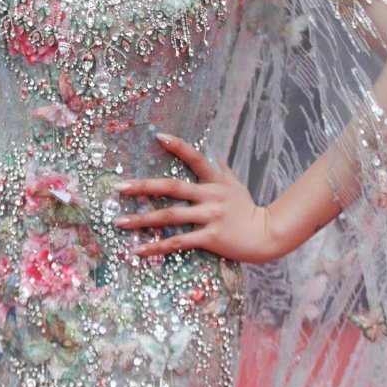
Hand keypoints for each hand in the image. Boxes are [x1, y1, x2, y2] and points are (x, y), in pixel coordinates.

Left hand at [112, 132, 275, 263]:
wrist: (266, 235)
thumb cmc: (247, 208)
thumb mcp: (236, 184)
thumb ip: (221, 169)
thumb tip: (211, 151)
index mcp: (215, 180)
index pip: (195, 158)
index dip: (179, 146)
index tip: (159, 136)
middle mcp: (210, 196)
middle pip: (172, 188)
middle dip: (144, 187)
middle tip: (119, 186)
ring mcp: (210, 217)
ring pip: (170, 216)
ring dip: (142, 219)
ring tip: (119, 222)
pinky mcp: (210, 237)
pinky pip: (178, 242)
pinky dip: (157, 247)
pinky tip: (138, 250)